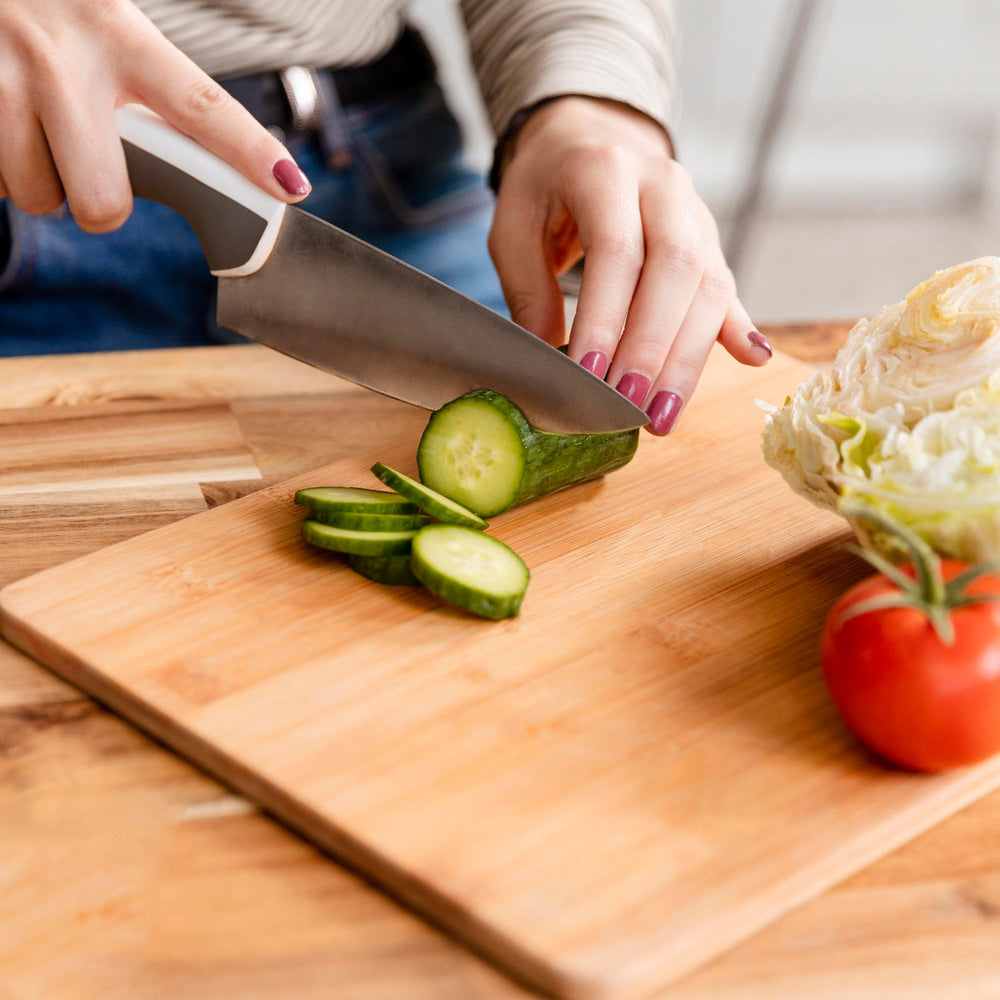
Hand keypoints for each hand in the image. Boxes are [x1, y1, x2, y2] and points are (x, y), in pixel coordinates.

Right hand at [0, 0, 309, 233]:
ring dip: (44, 180)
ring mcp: (3, 80)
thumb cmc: (51, 8)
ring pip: (42, 198)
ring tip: (38, 126)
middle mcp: (64, 59)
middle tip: (93, 166)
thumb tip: (200, 166)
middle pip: (104, 200)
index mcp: (119, 33)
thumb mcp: (108, 23)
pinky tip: (7, 123)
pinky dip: (4, 168)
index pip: (199, 105)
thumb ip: (148, 85)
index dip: (247, 152)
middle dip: (102, 203)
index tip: (290, 186)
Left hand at [489, 96, 770, 434]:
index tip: (591, 377)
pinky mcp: (709, 240)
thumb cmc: (544, 186)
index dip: (607, 319)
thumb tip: (548, 363)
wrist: (589, 133)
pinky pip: (726, 287)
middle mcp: (662, 186)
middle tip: (632, 407)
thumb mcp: (513, 227)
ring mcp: (694, 212)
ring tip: (664, 415)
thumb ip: (529, 291)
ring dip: (688, 358)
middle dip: (654, 348)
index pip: (617, 252)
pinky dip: (736, 328)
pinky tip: (752, 359)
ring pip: (708, 286)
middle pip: (676, 270)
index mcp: (606, 171)